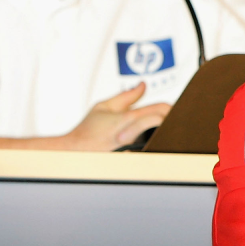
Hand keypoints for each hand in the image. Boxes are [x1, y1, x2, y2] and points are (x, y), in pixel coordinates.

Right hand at [54, 83, 170, 150]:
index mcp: (128, 118)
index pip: (160, 109)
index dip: (169, 108)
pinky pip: (149, 152)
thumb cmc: (87, 131)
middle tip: (170, 119)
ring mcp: (134, 148)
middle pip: (164, 123)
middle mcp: (133, 133)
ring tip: (160, 131)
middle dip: (169, 119)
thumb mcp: (104, 106)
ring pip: (158, 138)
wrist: (74, 151)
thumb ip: (127, 96)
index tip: (170, 110)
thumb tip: (143, 85)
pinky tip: (149, 145)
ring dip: (161, 133)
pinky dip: (152, 146)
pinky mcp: (132, 160)